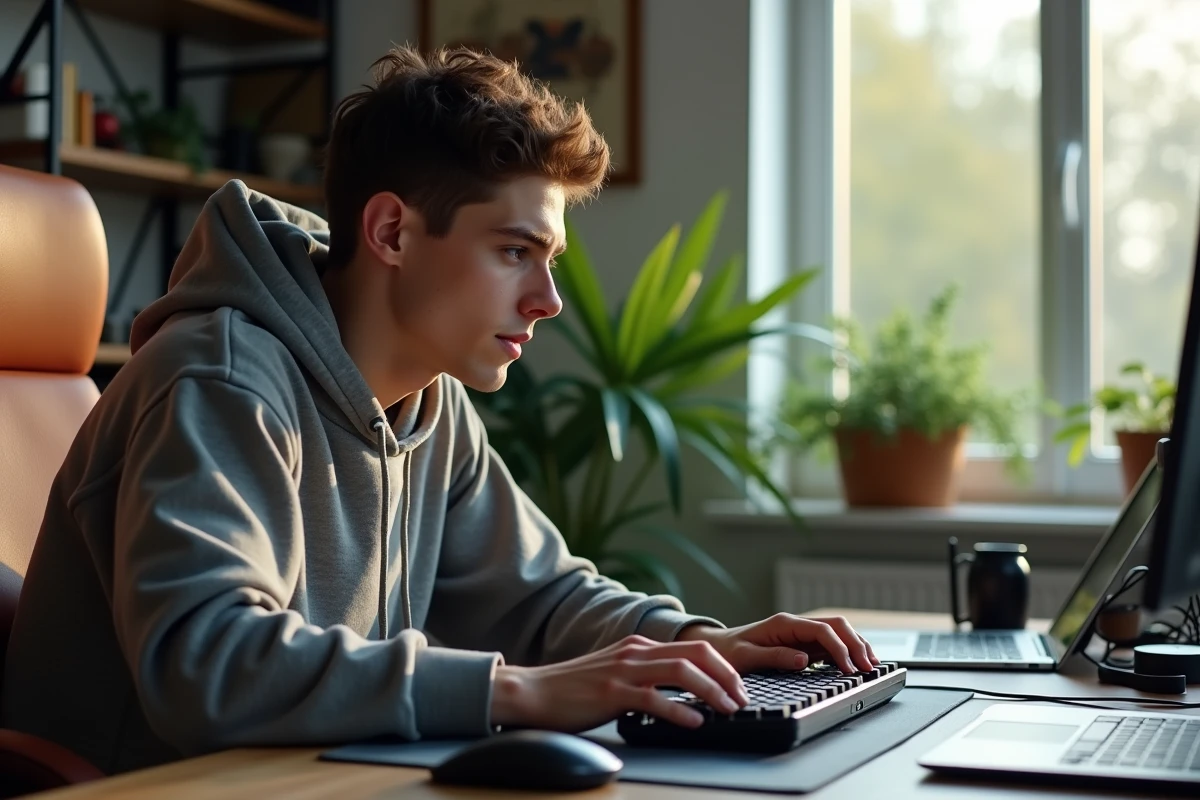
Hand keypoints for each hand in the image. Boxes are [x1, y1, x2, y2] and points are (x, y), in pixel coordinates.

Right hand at [489, 635, 751, 731]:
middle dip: (727, 676)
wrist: (533, 692)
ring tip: (728, 709)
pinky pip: (653, 699)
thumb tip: (683, 693)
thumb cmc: (574, 689)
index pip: (694, 648)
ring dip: (712, 691)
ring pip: (681, 672)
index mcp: (640, 646)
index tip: (739, 688)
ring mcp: (624, 670)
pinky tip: (694, 722)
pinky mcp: (611, 692)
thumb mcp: (616, 672)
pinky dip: (679, 710)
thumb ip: (646, 675)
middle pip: (696, 654)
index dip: (723, 667)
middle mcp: (636, 651)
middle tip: (742, 698)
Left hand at [675, 613, 879, 674]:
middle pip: (836, 626)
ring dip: (855, 645)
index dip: (839, 648)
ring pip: (837, 632)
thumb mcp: (746, 657)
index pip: (821, 630)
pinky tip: (855, 664)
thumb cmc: (728, 652)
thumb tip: (803, 660)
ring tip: (870, 665)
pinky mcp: (801, 643)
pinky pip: (829, 643)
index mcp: (784, 624)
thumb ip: (774, 656)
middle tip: (869, 667)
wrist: (716, 647)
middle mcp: (795, 624)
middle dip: (856, 644)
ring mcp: (800, 633)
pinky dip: (846, 651)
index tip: (849, 668)